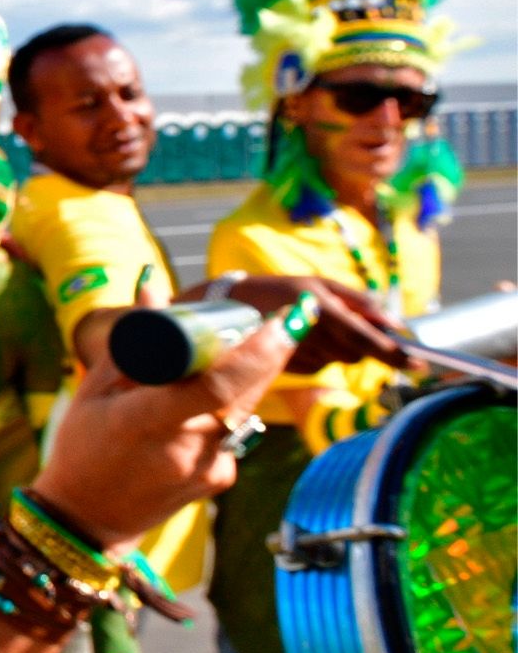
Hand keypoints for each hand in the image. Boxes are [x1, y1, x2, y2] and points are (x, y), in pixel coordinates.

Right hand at [30, 311, 300, 549]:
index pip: (217, 384)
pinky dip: (226, 407)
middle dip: (273, 350)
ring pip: (245, 407)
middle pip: (246, 390)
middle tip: (290, 314)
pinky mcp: (222, 478)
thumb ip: (132, 339)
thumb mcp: (94, 390)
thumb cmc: (83, 447)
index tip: (285, 318)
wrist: (89, 521)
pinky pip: (235, 429)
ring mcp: (209, 468)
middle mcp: (186, 448)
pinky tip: (201, 403)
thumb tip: (153, 282)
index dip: (258, 350)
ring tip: (248, 346)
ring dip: (252, 374)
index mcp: (145, 422)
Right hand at [218, 275, 411, 372]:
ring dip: (338, 348)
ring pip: (339, 360)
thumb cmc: (285, 290)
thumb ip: (361, 303)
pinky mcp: (289, 367)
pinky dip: (320, 354)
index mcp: (320, 308)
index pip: (365, 337)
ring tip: (315, 327)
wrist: (233, 305)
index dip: (394, 353)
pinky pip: (320, 366)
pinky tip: (302, 339)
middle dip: (361, 345)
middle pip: (356, 354)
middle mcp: (309, 333)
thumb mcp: (322, 285)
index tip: (420, 365)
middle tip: (345, 325)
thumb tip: (395, 325)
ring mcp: (298, 352)